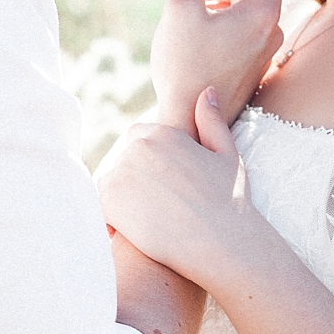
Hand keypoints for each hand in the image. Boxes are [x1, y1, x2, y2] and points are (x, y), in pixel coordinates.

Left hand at [99, 88, 259, 288]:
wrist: (223, 242)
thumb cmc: (230, 201)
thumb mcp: (227, 154)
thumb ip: (211, 121)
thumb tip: (206, 91)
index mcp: (162, 132)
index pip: (140, 139)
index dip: (152, 164)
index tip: (167, 186)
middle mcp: (138, 147)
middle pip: (125, 160)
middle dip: (137, 179)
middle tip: (161, 206)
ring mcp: (121, 172)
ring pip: (113, 182)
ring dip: (125, 198)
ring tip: (153, 220)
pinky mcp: (109, 201)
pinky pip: (103, 206)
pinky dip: (115, 219)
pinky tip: (140, 231)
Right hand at [150, 0, 289, 135]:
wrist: (189, 124)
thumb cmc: (185, 67)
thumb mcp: (179, 10)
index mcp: (262, 13)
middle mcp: (271, 32)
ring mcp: (263, 53)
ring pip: (243, 10)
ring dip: (215, 3)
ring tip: (181, 15)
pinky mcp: (251, 69)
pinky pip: (240, 33)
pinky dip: (219, 24)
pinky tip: (191, 38)